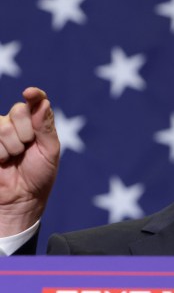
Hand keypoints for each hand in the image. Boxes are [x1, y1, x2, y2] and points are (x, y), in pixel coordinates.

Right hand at [0, 87, 59, 236]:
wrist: (21, 199)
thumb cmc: (38, 175)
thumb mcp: (49, 152)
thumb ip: (45, 126)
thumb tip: (41, 101)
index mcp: (35, 123)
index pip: (35, 101)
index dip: (34, 95)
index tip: (30, 93)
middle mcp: (14, 123)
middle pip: (18, 111)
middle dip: (26, 133)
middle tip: (26, 150)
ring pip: (2, 126)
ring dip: (11, 146)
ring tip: (13, 158)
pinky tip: (1, 161)